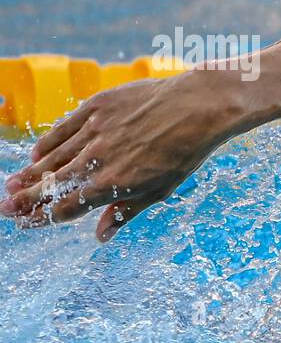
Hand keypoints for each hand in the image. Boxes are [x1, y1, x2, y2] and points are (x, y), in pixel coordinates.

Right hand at [2, 73, 238, 240]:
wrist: (198, 106)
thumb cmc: (185, 151)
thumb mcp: (161, 189)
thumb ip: (126, 211)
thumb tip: (100, 236)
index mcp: (115, 184)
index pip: (69, 206)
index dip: (44, 217)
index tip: (25, 223)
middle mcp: (99, 159)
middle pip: (53, 184)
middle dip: (26, 199)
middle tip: (5, 209)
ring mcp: (95, 131)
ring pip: (54, 157)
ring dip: (31, 173)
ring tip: (13, 185)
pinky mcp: (97, 107)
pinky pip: (64, 128)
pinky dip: (48, 143)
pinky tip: (37, 155)